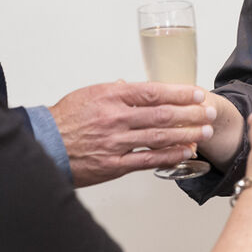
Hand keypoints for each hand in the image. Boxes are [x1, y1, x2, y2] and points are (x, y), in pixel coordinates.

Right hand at [52, 81, 216, 187]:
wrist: (43, 145)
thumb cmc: (64, 119)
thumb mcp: (89, 94)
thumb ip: (115, 91)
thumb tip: (133, 86)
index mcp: (111, 97)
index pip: (154, 92)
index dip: (179, 93)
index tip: (196, 94)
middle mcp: (115, 118)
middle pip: (162, 114)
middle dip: (191, 113)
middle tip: (209, 112)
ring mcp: (115, 142)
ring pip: (159, 137)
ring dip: (186, 134)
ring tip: (205, 131)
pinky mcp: (113, 164)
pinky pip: (147, 160)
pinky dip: (169, 156)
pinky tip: (185, 152)